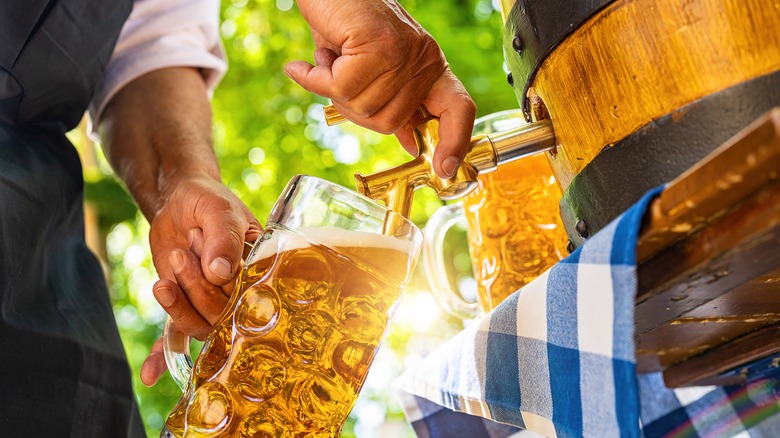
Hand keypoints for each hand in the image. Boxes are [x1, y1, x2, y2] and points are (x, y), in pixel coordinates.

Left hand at [139, 175, 261, 384]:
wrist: (179, 199)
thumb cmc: (207, 201)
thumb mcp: (218, 210)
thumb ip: (223, 238)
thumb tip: (220, 273)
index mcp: (260, 270)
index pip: (251, 294)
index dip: (226, 283)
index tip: (207, 256)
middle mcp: (240, 292)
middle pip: (222, 312)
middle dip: (196, 287)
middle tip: (182, 254)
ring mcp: (212, 301)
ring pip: (199, 325)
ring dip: (178, 307)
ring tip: (165, 278)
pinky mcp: (185, 305)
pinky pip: (178, 335)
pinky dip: (163, 356)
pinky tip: (150, 375)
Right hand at [285, 0, 475, 177]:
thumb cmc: (345, 24)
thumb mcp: (372, 69)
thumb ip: (391, 101)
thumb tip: (410, 143)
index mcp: (429, 67)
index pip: (459, 109)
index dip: (456, 140)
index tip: (442, 169)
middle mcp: (423, 60)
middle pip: (389, 122)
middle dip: (353, 109)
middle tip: (336, 80)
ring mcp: (402, 54)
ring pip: (362, 107)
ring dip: (331, 88)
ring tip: (329, 59)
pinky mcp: (378, 47)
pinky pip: (340, 88)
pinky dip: (314, 78)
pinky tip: (303, 66)